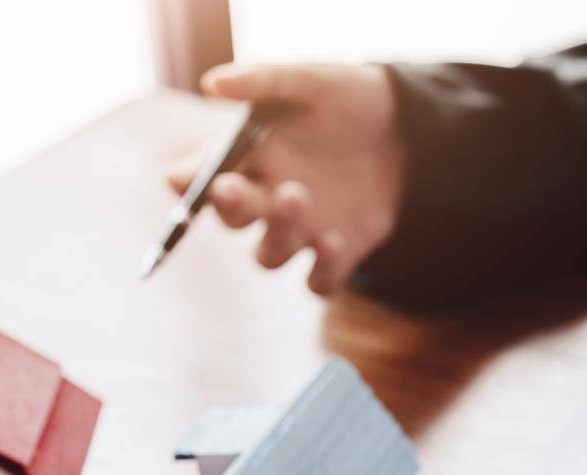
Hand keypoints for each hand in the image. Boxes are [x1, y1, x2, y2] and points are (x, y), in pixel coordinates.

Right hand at [168, 63, 404, 293]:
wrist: (407, 128)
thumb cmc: (348, 98)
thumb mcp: (311, 80)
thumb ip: (265, 81)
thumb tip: (213, 83)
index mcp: (249, 158)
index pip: (202, 178)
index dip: (186, 183)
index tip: (179, 178)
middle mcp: (266, 200)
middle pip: (231, 220)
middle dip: (227, 206)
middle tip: (229, 187)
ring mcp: (301, 231)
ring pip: (268, 257)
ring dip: (276, 233)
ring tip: (296, 194)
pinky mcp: (337, 254)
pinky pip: (318, 282)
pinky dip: (323, 270)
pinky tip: (335, 240)